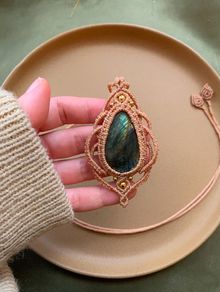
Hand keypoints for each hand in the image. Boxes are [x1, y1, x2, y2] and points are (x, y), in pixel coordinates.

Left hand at [18, 78, 134, 211]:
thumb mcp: (1, 135)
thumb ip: (22, 113)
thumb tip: (44, 84)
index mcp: (24, 131)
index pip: (60, 113)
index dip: (87, 109)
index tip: (114, 109)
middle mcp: (36, 153)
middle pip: (77, 142)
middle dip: (105, 139)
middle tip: (132, 138)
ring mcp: (43, 180)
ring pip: (81, 171)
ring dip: (107, 168)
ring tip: (132, 166)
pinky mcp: (46, 205)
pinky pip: (76, 200)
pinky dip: (98, 198)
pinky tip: (118, 193)